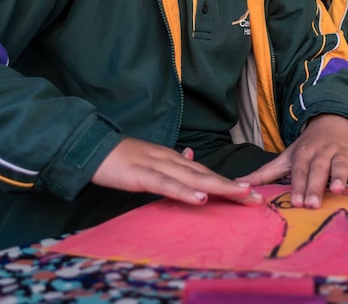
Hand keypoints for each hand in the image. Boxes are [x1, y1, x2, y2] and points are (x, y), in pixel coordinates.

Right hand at [92, 137, 262, 205]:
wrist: (91, 148)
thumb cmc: (120, 158)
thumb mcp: (150, 159)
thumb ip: (171, 162)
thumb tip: (190, 156)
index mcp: (173, 159)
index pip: (206, 173)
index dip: (228, 183)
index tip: (250, 193)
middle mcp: (170, 160)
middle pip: (207, 175)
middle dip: (233, 187)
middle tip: (256, 198)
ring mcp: (157, 166)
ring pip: (193, 178)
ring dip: (219, 187)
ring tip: (241, 195)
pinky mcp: (142, 175)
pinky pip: (167, 185)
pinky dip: (185, 192)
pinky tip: (200, 199)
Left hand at [237, 114, 347, 208]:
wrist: (330, 122)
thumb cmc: (306, 147)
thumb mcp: (286, 157)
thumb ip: (265, 172)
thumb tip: (238, 183)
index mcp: (303, 154)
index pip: (299, 172)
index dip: (297, 186)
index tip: (294, 203)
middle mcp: (321, 153)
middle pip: (318, 171)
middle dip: (315, 187)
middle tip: (311, 205)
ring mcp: (340, 153)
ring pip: (341, 165)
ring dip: (341, 175)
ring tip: (340, 189)